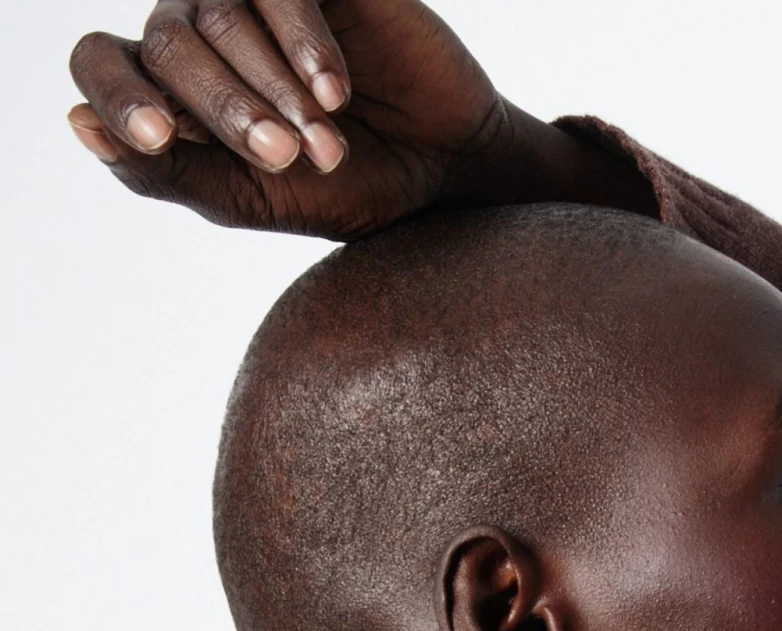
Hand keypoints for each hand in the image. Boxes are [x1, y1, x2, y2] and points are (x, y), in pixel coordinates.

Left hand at [67, 0, 651, 237]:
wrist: (442, 173)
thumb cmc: (344, 191)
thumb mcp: (248, 200)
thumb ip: (165, 172)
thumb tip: (79, 124)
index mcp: (170, 92)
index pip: (101, 64)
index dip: (116, 94)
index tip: (155, 137)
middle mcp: (198, 34)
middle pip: (165, 48)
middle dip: (224, 109)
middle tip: (284, 158)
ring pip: (213, 17)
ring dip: (269, 88)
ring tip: (325, 142)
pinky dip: (301, 43)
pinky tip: (334, 93)